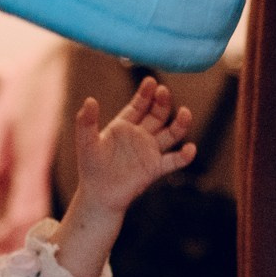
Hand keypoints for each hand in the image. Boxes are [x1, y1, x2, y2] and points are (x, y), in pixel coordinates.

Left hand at [71, 78, 196, 221]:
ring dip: (180, 123)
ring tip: (185, 113)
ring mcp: (150, 150)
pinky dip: (184, 156)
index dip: (146, 93)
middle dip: (162, 103)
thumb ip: (86, 122)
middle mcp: (141, 135)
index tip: (150, 81)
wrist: (99, 195)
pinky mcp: (156, 168)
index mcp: (124, 125)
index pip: (139, 104)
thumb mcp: (86, 142)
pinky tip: (190, 149)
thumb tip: (89, 100)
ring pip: (171, 133)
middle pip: (158, 114)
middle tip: (164, 92)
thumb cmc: (91, 167)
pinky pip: (174, 160)